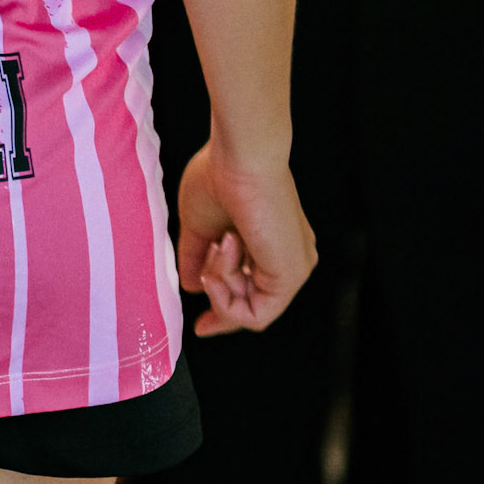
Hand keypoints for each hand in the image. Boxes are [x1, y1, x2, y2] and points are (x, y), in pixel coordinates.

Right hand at [176, 142, 315, 335]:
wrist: (241, 159)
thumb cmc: (220, 176)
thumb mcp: (200, 226)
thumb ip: (196, 258)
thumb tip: (191, 285)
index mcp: (272, 243)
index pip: (253, 292)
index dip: (225, 310)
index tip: (202, 325)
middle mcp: (288, 259)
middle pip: (251, 306)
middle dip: (222, 311)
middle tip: (202, 324)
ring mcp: (293, 269)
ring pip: (248, 308)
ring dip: (219, 283)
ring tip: (217, 244)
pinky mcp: (290, 277)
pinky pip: (254, 313)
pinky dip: (227, 293)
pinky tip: (223, 256)